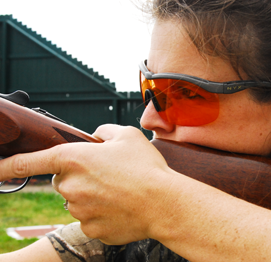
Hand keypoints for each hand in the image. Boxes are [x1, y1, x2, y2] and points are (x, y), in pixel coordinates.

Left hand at [0, 124, 175, 244]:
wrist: (164, 203)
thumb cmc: (146, 168)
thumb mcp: (126, 135)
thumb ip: (102, 132)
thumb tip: (94, 138)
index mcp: (74, 158)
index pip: (28, 162)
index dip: (6, 166)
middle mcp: (70, 186)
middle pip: (63, 180)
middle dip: (79, 177)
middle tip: (107, 174)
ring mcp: (79, 211)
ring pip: (77, 201)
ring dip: (91, 195)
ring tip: (120, 190)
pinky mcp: (90, 229)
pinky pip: (89, 218)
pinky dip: (101, 212)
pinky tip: (121, 206)